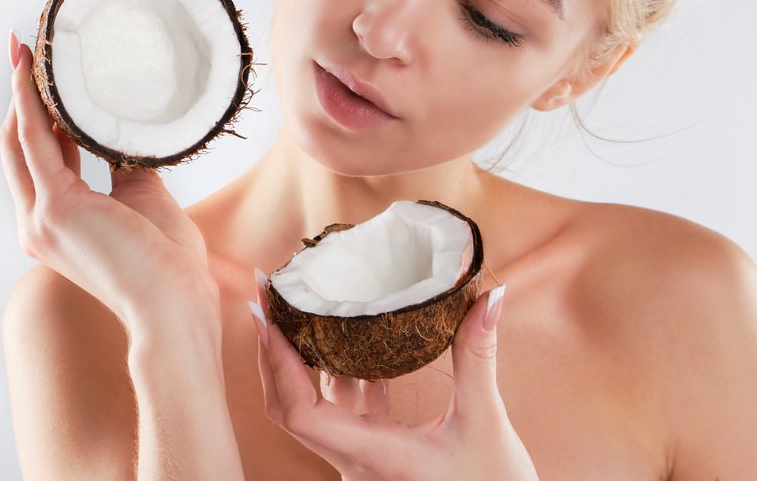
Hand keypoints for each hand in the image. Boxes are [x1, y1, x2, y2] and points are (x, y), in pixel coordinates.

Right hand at [0, 31, 218, 332]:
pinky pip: (34, 138)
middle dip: (20, 93)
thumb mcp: (143, 200)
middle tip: (28, 45)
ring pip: (18, 137)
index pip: (38, 158)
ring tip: (30, 45)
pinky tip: (34, 70)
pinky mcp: (56, 207)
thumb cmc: (169, 265)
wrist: (175, 307)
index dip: (37, 113)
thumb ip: (125, 164)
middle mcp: (36, 223)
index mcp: (56, 225)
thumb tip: (125, 126)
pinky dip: (31, 100)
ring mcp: (39, 218)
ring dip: (23, 89)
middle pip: (16, 144)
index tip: (44, 73)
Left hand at [250, 280, 537, 480]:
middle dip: (274, 351)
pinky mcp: (379, 453)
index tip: (266, 316)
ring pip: (316, 407)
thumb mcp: (488, 423)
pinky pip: (347, 410)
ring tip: (300, 306)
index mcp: (373, 456)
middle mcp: (356, 460)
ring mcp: (364, 459)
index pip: (300, 413)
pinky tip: (353, 338)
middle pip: (291, 407)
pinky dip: (343, 373)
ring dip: (303, 360)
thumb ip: (479, 359)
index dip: (277, 363)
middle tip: (268, 295)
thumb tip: (490, 296)